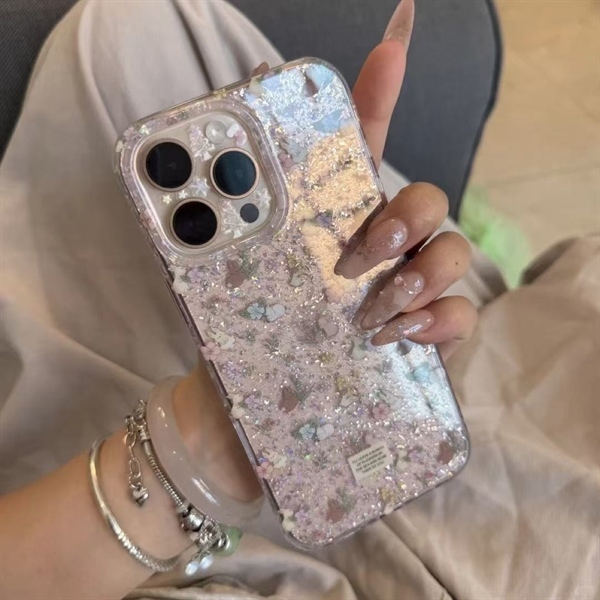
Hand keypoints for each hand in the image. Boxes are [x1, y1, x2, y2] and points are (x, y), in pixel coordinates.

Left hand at [175, 0, 476, 502]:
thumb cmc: (234, 343)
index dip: (379, 91)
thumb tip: (199, 176)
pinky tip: (399, 337)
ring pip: (451, 254)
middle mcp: (372, 254)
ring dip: (419, 275)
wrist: (236, 420)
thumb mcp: (221, 279)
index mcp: (326, 225)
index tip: (393, 36)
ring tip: (372, 313)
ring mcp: (400, 298)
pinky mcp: (418, 344)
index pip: (358, 149)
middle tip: (358, 257)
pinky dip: (439, 321)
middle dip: (403, 217)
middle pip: (424, 200)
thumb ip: (222, 229)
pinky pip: (459, 317)